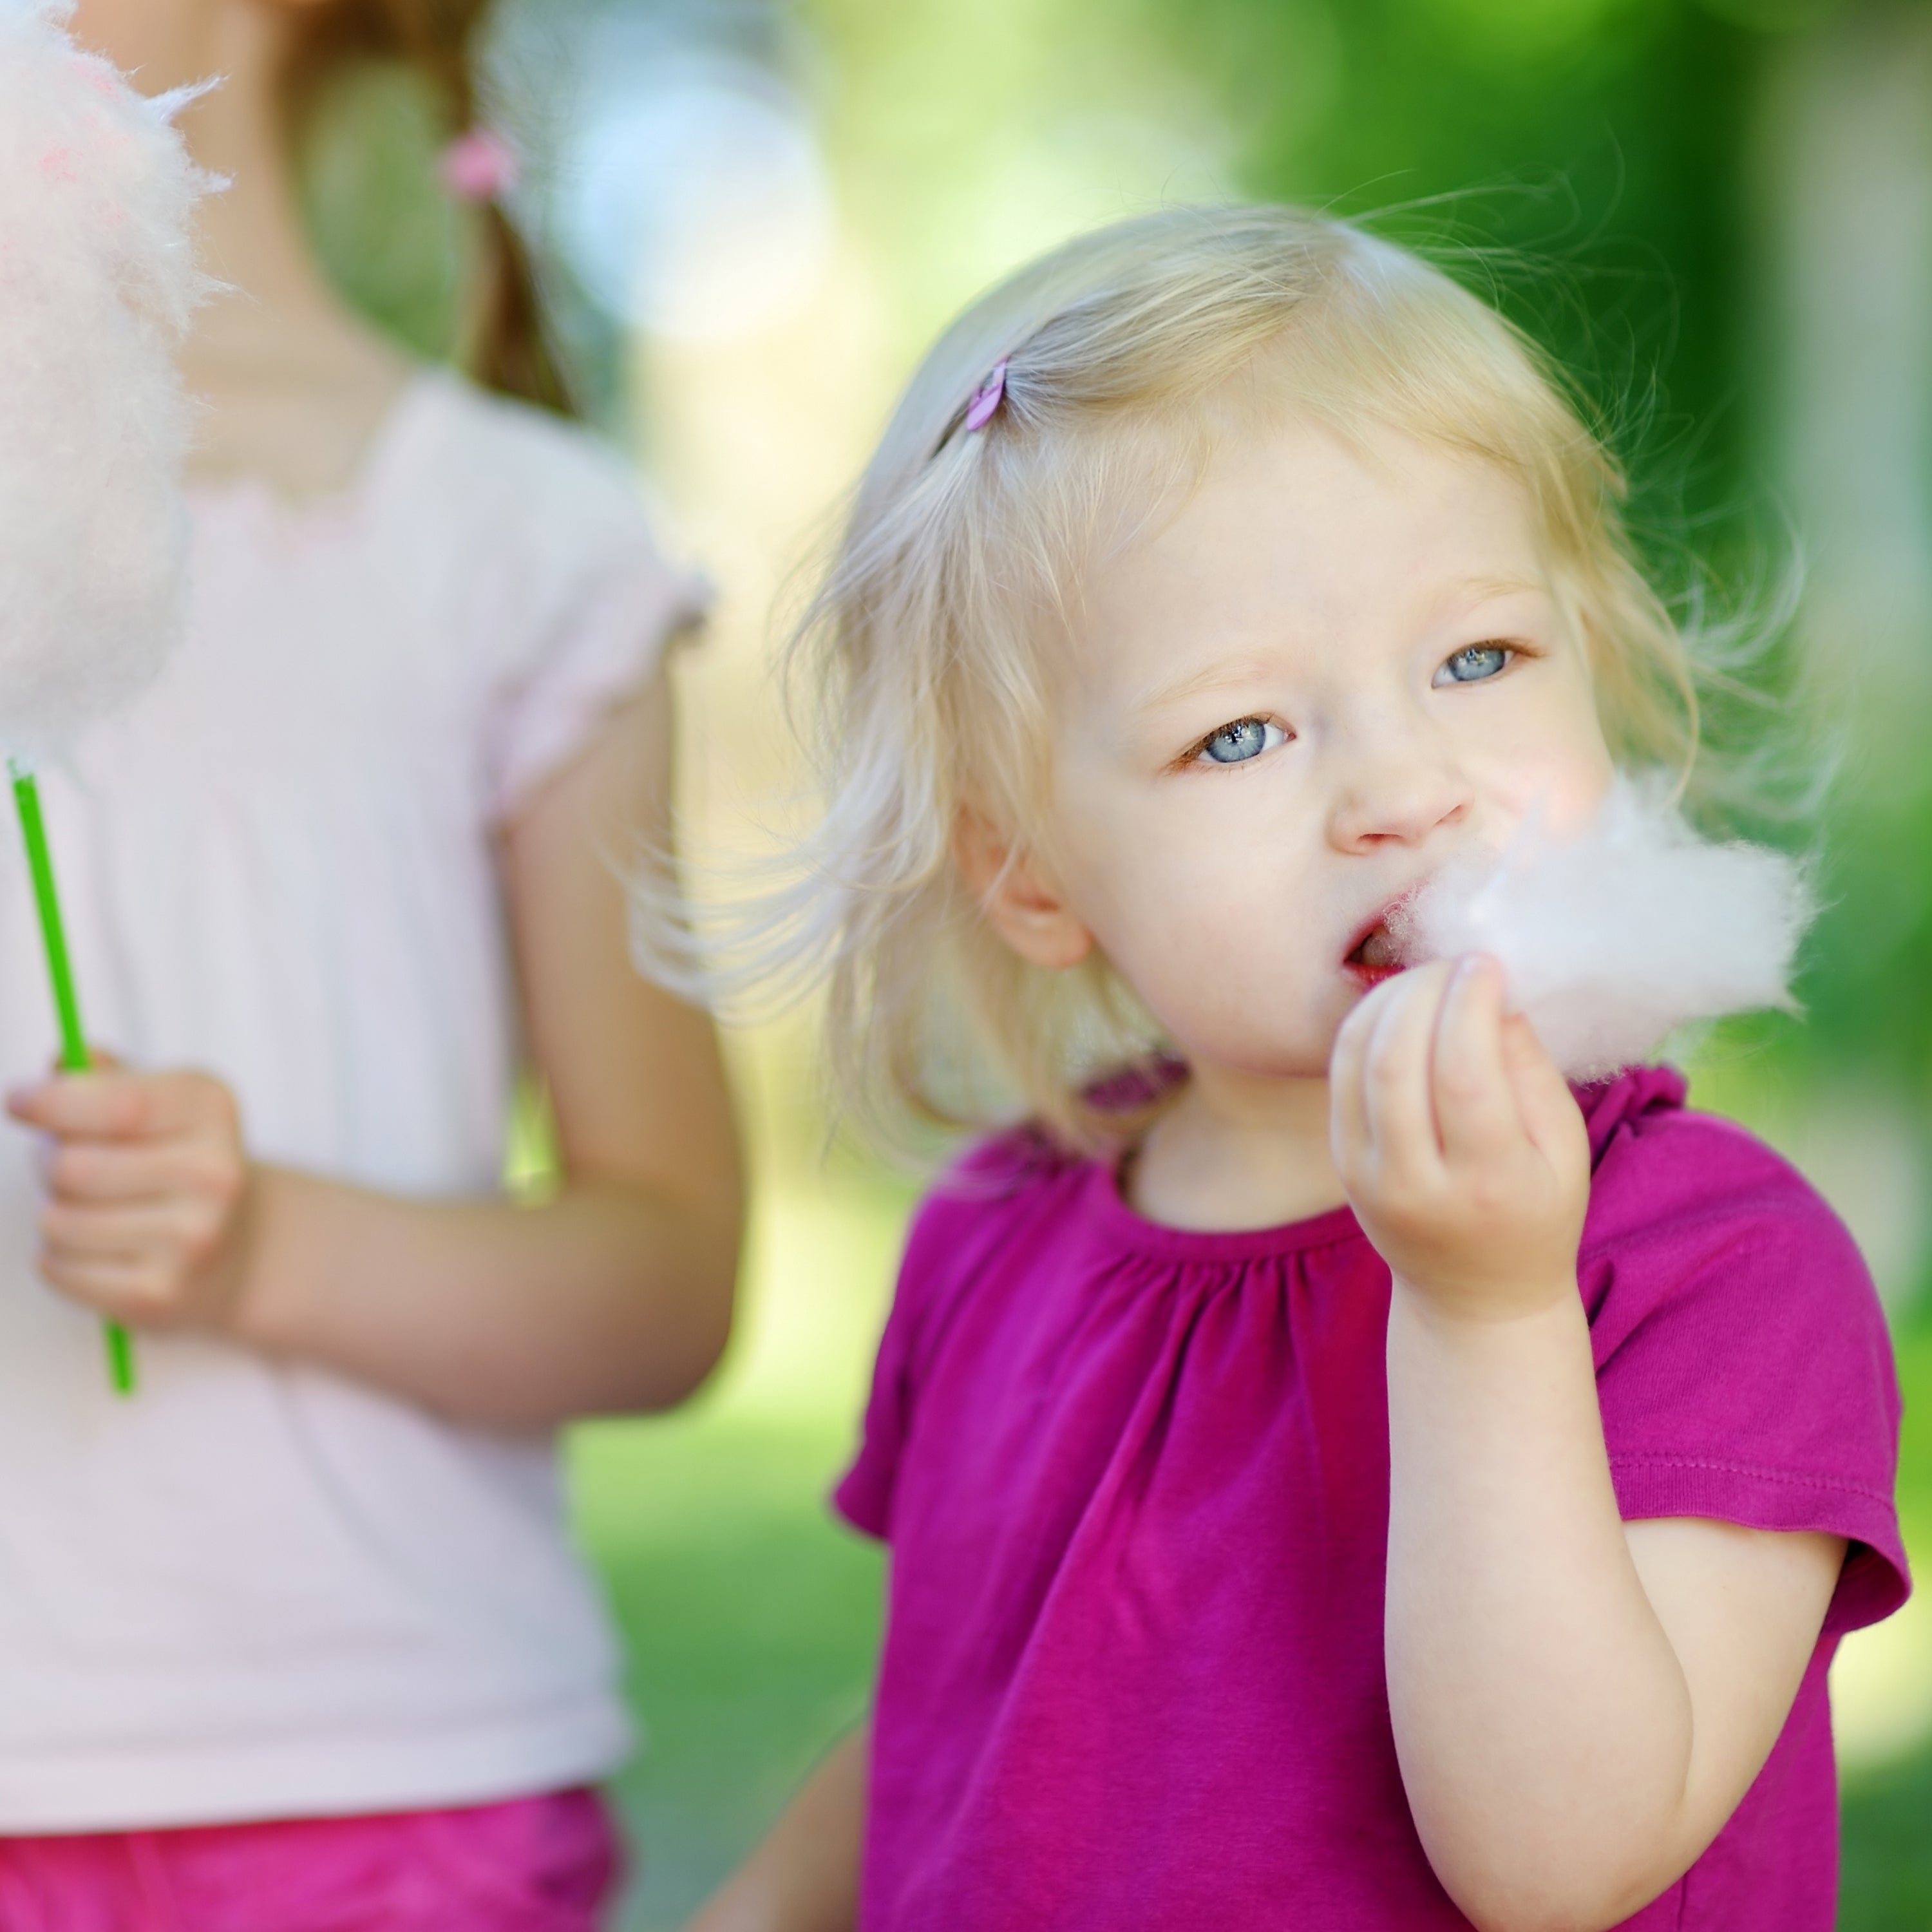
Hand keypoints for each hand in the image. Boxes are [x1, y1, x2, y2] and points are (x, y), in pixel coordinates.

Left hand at [6, 1054, 256, 1333]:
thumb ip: (110, 1080)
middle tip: (67, 1165)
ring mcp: (192, 1240)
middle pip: (74, 1166)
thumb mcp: (165, 1105)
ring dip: (55, 1214)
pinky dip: (58, 1259)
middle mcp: (214, 1175)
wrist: (242, 1248)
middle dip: (50, 1164)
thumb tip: (59, 1064)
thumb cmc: (181, 1165)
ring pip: (59, 1221)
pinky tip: (95, 1249)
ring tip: (89, 1210)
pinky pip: (59, 1270)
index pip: (118, 1104)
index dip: (54, 1102)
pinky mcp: (160, 1294)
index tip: (21, 1102)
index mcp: (212, 1112)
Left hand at [1329, 956, 1588, 1321]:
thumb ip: (1531, 1070)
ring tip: (1430, 977)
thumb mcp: (1564, 1151)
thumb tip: (1493, 994)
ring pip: (1358, 1059)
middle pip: (1398, 1061)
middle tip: (1455, 963)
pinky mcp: (1341, 1160)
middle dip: (1425, 990)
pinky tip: (1399, 1005)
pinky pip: (1339, 1072)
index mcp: (1487, 1185)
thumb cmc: (1534, 1212)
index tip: (1488, 963)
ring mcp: (1364, 1175)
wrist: (1472, 1294)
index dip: (1470, 1004)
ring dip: (1390, 999)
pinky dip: (1365, 1024)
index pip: (1464, 1076)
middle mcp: (1414, 1183)